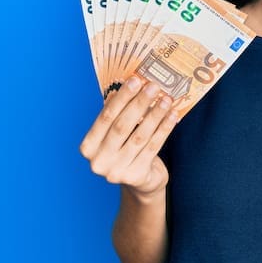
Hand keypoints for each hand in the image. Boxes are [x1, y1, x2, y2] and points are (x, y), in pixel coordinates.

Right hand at [79, 76, 178, 198]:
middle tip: (153, 86)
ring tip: (166, 99)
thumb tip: (133, 84)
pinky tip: (172, 115)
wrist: (140, 183)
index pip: (105, 117)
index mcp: (88, 146)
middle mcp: (99, 161)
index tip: (135, 80)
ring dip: (155, 115)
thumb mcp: (117, 135)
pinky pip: (153, 147)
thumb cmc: (127, 150)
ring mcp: (116, 171)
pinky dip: (164, 129)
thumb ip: (119, 115)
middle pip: (122, 126)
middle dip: (139, 103)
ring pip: (140, 136)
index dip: (121, 98)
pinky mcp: (136, 176)